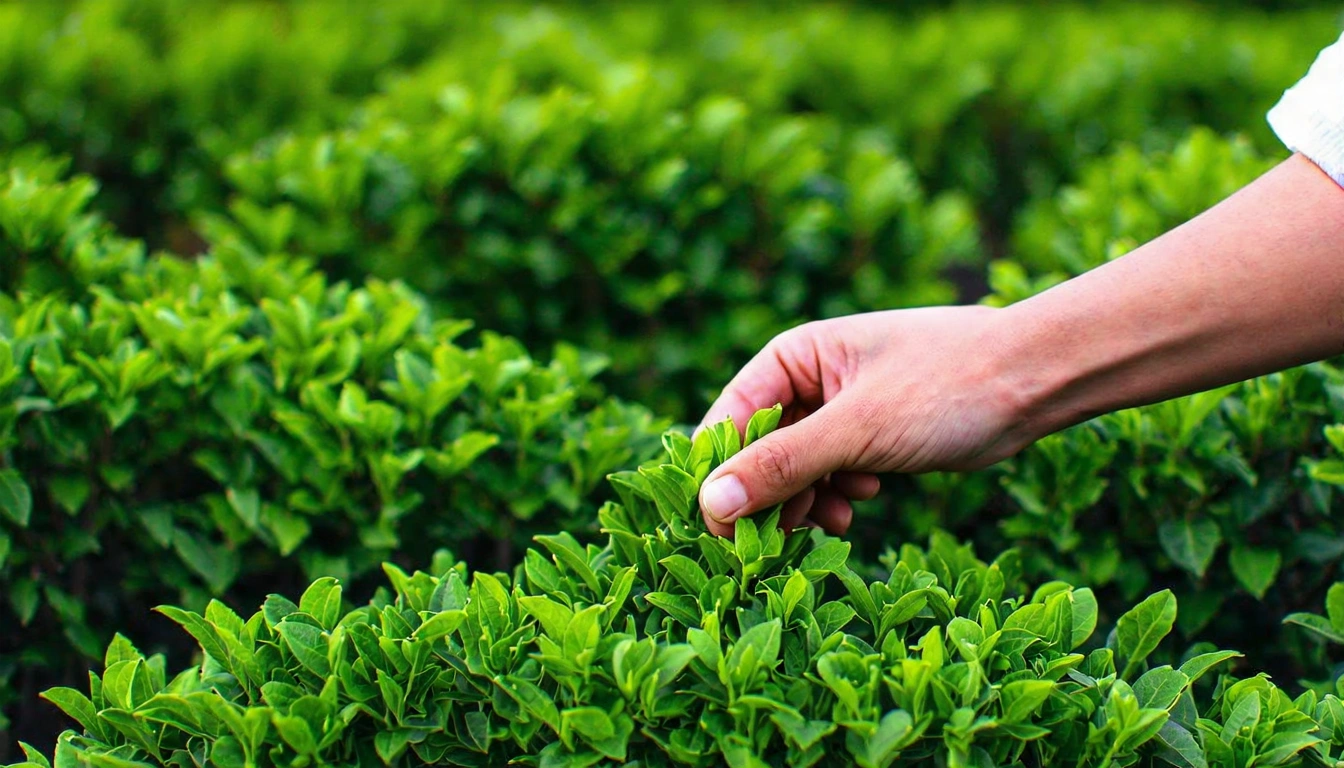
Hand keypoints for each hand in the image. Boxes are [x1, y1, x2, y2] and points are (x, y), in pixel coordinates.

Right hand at [697, 306, 1034, 536]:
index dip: (720, 478)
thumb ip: (782, 465)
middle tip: (781, 545)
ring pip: (794, 471)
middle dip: (770, 499)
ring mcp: (839, 409)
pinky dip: (837, 496)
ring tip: (834, 523)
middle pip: (757, 452)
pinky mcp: (869, 436)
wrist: (1036, 381)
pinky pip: (829, 475)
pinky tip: (862, 502)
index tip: (726, 533)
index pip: (728, 423)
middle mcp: (808, 379)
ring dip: (805, 504)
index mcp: (791, 358)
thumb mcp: (858, 430)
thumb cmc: (947, 386)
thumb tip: (711, 503)